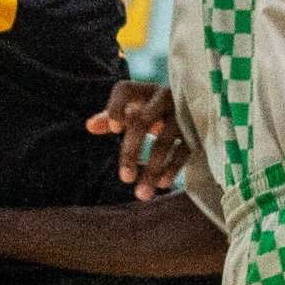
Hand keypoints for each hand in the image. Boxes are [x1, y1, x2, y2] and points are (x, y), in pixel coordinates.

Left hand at [88, 80, 193, 200]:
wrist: (194, 105)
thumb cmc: (154, 108)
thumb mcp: (135, 108)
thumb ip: (112, 116)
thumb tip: (90, 126)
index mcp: (142, 90)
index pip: (123, 91)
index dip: (116, 108)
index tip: (113, 129)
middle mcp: (162, 97)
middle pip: (142, 122)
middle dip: (132, 151)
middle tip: (125, 179)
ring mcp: (180, 113)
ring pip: (164, 141)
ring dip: (153, 169)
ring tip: (142, 194)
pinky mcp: (195, 129)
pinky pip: (183, 149)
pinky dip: (172, 168)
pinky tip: (162, 184)